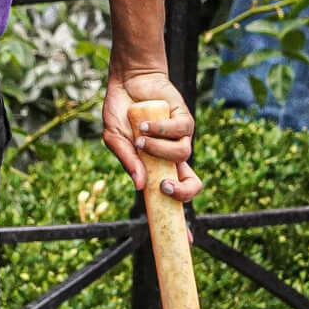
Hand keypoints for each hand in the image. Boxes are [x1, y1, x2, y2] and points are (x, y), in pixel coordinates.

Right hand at [103, 73, 202, 204]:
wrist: (127, 81)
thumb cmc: (120, 112)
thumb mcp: (115, 139)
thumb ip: (127, 161)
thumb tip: (139, 185)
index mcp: (158, 166)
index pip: (175, 194)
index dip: (179, 210)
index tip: (179, 227)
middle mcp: (172, 155)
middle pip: (193, 183)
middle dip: (183, 191)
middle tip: (163, 186)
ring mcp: (180, 137)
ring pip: (183, 154)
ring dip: (159, 149)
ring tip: (140, 138)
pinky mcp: (184, 118)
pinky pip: (180, 130)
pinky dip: (161, 129)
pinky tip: (145, 125)